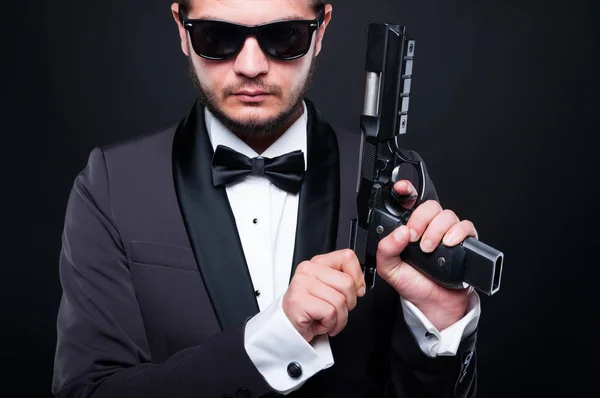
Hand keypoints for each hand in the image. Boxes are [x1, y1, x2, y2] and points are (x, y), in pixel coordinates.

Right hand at [282, 249, 365, 342]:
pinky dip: (329, 324)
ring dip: (339, 318)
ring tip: (327, 319)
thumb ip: (344, 281)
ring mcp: (301, 284)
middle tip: (336, 310)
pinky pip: (330, 313)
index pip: (347, 257)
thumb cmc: (311, 309)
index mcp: (318, 263)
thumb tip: (360, 287)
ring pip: (340, 301)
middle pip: (347, 283)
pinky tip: (319, 323)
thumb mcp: (330, 289)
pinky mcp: (299, 301)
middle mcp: (308, 270)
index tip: (355, 290)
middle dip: (348, 303)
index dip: (357, 277)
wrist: (290, 328)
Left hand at [376, 180, 477, 329]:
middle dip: (421, 219)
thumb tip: (399, 232)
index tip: (401, 189)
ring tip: (429, 249)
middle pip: (430, 206)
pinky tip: (448, 244)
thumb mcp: (390, 269)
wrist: (434, 305)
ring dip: (436, 230)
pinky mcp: (464, 243)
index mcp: (410, 230)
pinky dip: (457, 233)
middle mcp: (429, 228)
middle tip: (414, 237)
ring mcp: (447, 234)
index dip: (406, 190)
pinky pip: (466, 227)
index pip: (409, 203)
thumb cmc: (413, 285)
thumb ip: (385, 250)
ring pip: (447, 215)